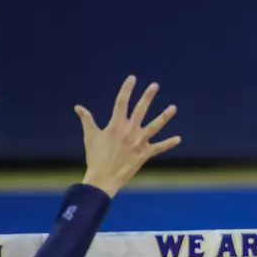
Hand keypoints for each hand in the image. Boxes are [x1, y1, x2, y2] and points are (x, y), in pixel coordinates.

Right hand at [76, 76, 179, 196]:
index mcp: (115, 125)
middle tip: (155, 85)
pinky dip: (169, 143)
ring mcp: (138, 142)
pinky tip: (178, 138)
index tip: (132, 78)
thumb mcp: (90, 136)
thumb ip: (87, 120)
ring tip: (173, 108)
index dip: (127, 89)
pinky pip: (159, 147)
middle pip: (140, 110)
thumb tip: (78, 107)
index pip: (121, 102)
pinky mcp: (145, 154)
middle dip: (147, 97)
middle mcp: (129, 132)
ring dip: (164, 117)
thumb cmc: (95, 157)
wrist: (103, 178)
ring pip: (154, 127)